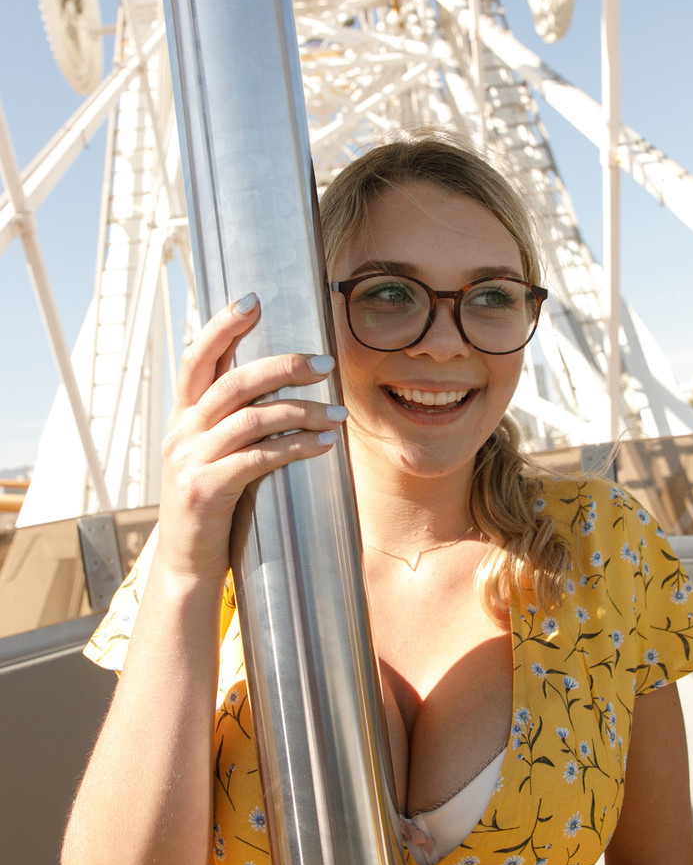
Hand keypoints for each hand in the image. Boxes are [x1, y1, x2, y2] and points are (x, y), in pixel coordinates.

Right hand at [155, 293, 345, 586]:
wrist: (186, 565)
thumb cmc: (212, 505)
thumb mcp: (213, 454)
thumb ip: (233, 420)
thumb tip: (278, 384)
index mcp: (184, 416)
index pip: (198, 356)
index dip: (223, 325)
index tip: (254, 300)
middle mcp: (182, 431)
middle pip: (231, 381)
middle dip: (281, 366)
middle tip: (324, 362)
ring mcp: (190, 460)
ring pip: (250, 419)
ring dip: (301, 411)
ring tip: (338, 413)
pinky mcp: (204, 490)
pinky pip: (256, 459)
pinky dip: (294, 448)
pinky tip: (323, 445)